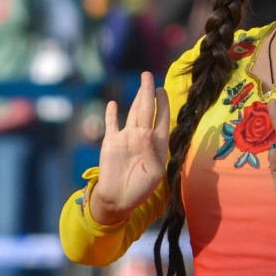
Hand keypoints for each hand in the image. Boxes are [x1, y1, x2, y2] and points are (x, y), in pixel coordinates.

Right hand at [93, 72, 170, 223]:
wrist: (118, 199)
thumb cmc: (141, 189)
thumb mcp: (156, 172)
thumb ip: (154, 152)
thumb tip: (150, 134)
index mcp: (156, 143)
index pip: (162, 118)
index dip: (163, 103)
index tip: (164, 90)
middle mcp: (142, 137)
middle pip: (147, 110)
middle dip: (148, 92)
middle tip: (148, 76)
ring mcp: (126, 138)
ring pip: (133, 113)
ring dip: (136, 98)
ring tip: (141, 83)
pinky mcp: (111, 143)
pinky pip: (111, 125)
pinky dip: (111, 114)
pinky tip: (112, 103)